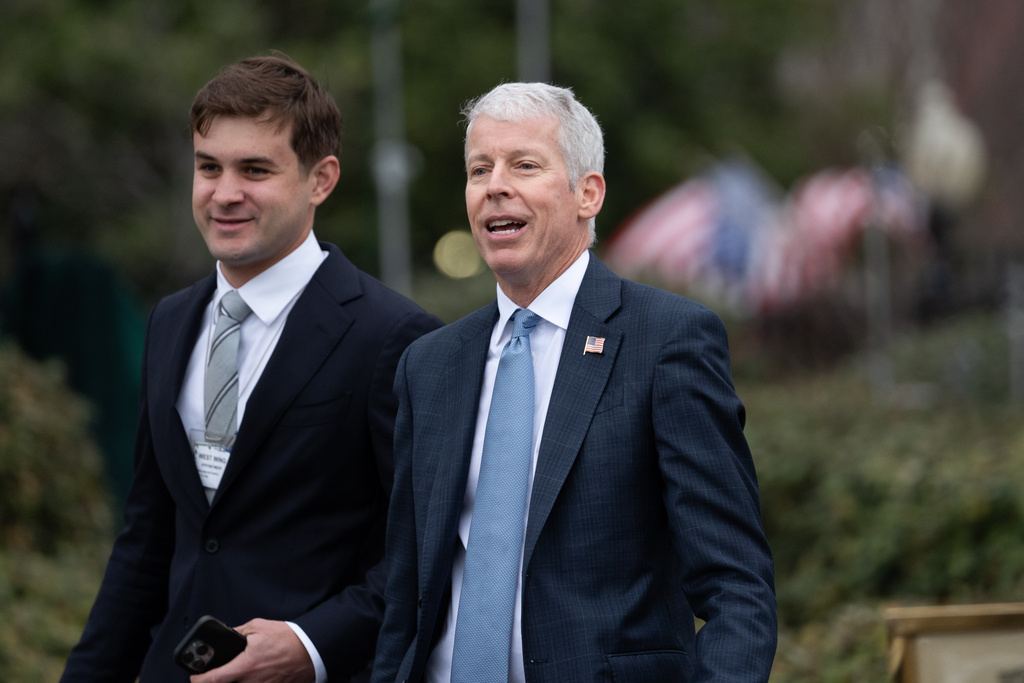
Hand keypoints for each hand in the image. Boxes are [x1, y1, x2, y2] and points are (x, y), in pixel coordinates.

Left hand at [191, 618, 314, 682]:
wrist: (311, 649)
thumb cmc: (287, 639)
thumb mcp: (258, 627)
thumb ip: (238, 632)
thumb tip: (225, 637)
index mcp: (245, 665)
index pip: (212, 680)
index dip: (198, 679)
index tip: (195, 676)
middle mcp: (251, 682)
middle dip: (220, 678)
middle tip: (220, 671)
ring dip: (237, 679)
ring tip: (245, 668)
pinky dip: (252, 680)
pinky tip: (258, 672)